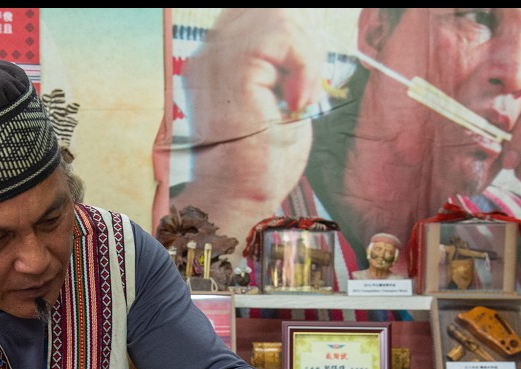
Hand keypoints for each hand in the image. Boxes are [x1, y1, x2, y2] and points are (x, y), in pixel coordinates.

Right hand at [176, 9, 326, 242]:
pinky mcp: (233, 70)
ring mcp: (216, 58)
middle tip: (306, 86)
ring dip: (306, 54)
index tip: (304, 74)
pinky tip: (299, 99)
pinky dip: (304, 62)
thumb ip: (286, 62)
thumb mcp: (280, 98)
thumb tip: (311, 31)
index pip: (256, 13)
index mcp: (216, 58)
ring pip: (278, 15)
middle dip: (303, 39)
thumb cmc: (260, 162)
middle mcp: (209, 52)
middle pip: (268, 8)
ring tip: (300, 97)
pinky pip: (281, 32)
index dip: (292, 33)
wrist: (238, 198)